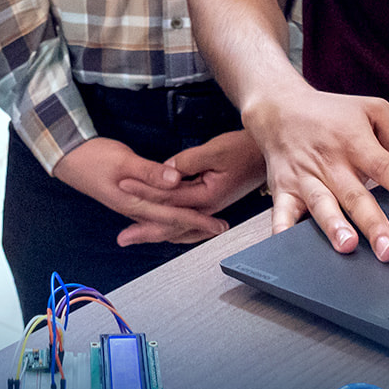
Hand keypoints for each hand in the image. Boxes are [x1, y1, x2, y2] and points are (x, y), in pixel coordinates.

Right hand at [52, 138, 229, 246]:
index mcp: (135, 202)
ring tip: (204, 223)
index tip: (217, 225)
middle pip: (171, 223)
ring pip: (163, 218)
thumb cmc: (92, 157)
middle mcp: (134, 208)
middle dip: (196, 226)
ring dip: (184, 222)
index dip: (198, 220)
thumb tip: (175, 180)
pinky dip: (170, 214)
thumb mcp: (123, 161)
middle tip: (219, 227)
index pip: (174, 215)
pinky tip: (175, 213)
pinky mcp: (127, 197)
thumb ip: (150, 172)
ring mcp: (130, 204)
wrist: (66, 157)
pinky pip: (154, 211)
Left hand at [112, 129, 264, 245]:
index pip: (168, 197)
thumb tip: (166, 170)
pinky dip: (172, 230)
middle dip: (145, 230)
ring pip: (178, 228)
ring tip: (135, 237)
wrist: (265, 155)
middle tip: (123, 238)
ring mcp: (210, 209)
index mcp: (207, 196)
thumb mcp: (216, 150)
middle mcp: (208, 208)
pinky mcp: (211, 204)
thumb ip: (188, 162)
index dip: (143, 190)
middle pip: (171, 224)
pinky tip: (162, 232)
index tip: (123, 185)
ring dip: (155, 232)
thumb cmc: (244, 150)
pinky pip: (187, 224)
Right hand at [244, 88, 388, 260]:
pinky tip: (286, 241)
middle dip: (373, 224)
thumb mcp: (374, 110)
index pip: (385, 166)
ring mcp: (305, 177)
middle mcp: (330, 161)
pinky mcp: (283, 190)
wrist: (279, 109)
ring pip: (321, 204)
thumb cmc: (332, 115)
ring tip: (347, 245)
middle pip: (355, 195)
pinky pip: (281, 212)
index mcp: (355, 141)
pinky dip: (282, 228)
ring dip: (333, 226)